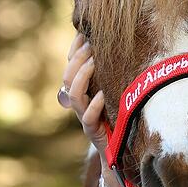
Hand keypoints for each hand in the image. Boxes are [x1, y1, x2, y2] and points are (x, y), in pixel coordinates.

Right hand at [61, 32, 106, 163]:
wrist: (119, 152)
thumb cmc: (119, 119)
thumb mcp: (115, 94)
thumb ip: (112, 77)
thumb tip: (118, 52)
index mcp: (82, 92)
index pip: (70, 67)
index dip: (74, 50)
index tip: (83, 34)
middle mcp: (80, 103)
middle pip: (68, 77)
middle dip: (78, 59)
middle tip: (91, 46)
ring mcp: (84, 117)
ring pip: (74, 94)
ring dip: (83, 76)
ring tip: (94, 63)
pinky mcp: (93, 131)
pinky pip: (88, 116)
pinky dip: (95, 104)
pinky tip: (102, 94)